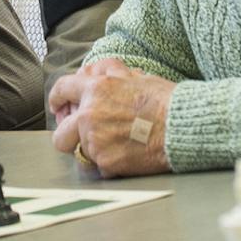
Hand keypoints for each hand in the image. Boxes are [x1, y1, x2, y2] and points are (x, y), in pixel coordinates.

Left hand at [49, 65, 172, 175]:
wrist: (182, 127)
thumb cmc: (165, 101)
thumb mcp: (135, 77)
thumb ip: (108, 75)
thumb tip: (91, 74)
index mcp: (95, 90)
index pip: (62, 90)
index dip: (57, 99)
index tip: (58, 107)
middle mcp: (89, 116)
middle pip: (60, 134)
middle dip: (68, 135)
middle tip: (81, 136)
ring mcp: (96, 142)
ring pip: (81, 152)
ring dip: (95, 148)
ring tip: (119, 143)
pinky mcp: (106, 163)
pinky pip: (100, 166)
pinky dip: (111, 162)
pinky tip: (128, 154)